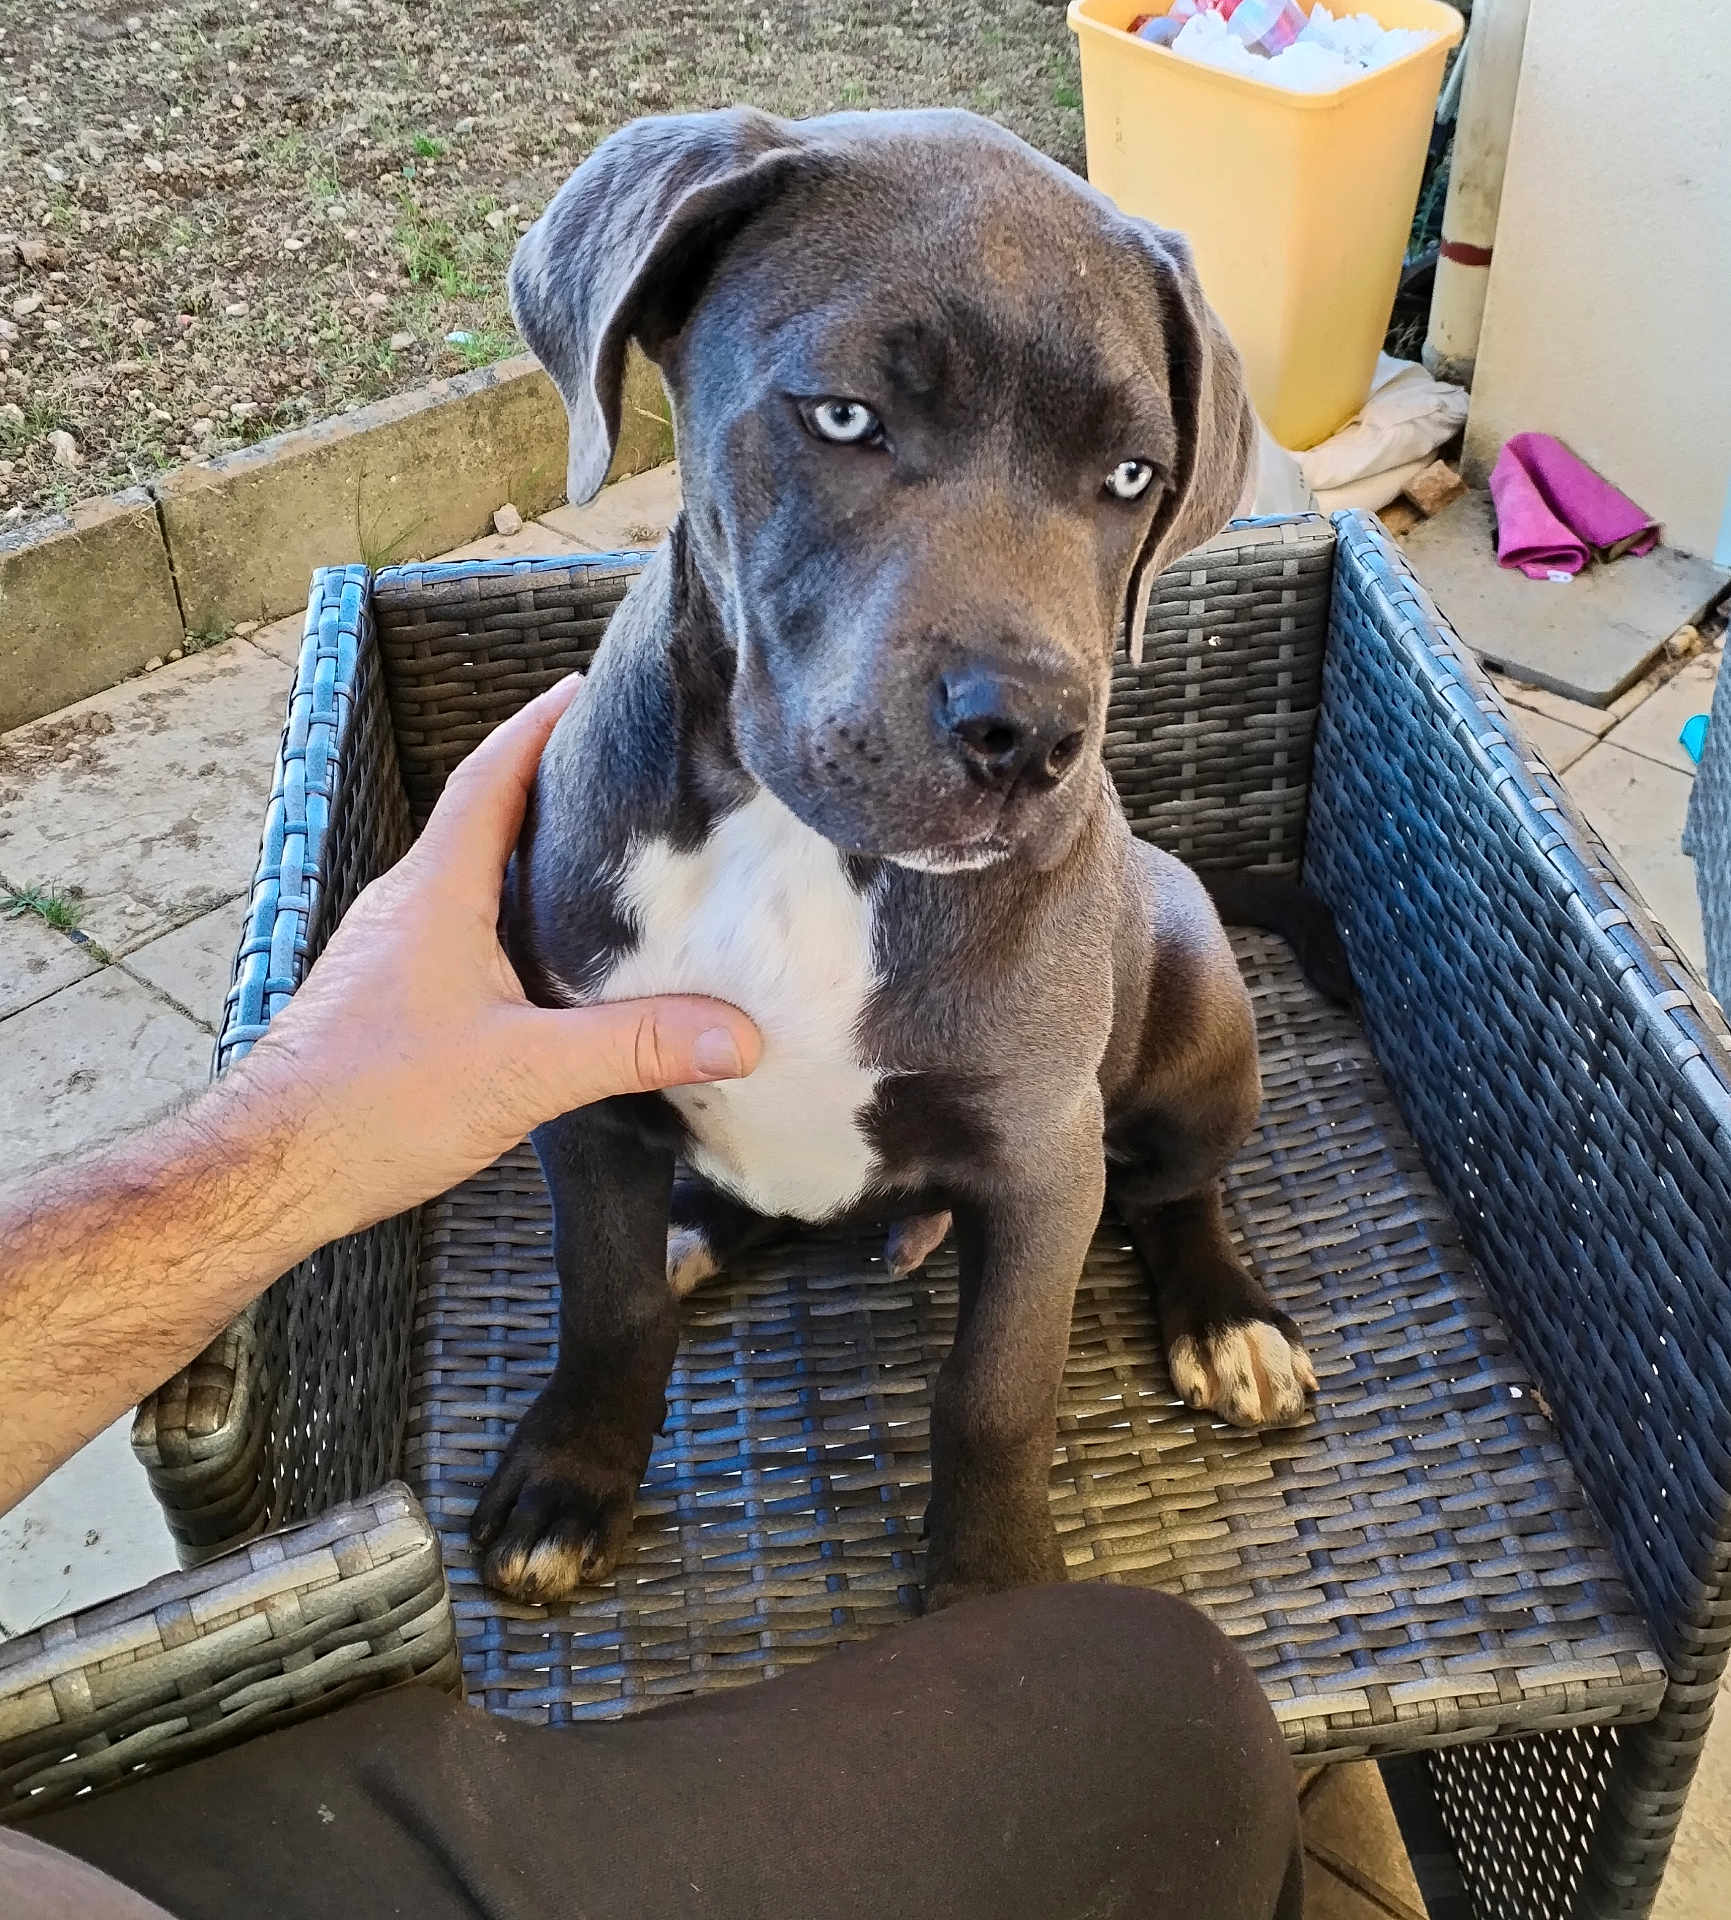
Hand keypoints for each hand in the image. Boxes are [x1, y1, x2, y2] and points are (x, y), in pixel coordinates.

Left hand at [220, 673, 759, 1241]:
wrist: (271, 1167)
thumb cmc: (377, 1106)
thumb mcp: (526, 1072)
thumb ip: (635, 1047)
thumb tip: (738, 1034)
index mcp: (436, 891)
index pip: (491, 777)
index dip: (539, 726)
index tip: (585, 688)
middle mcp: (405, 903)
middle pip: (482, 816)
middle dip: (548, 784)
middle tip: (620, 771)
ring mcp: (388, 947)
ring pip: (468, 877)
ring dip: (527, 854)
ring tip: (601, 855)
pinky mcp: (385, 992)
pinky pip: (455, 925)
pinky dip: (505, 913)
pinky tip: (545, 957)